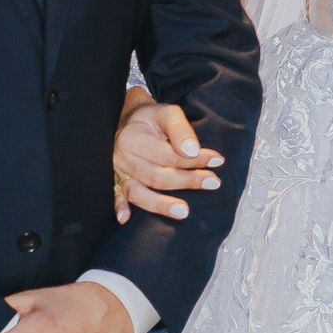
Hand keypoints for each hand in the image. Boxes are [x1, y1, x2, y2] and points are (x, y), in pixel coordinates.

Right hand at [114, 93, 223, 222]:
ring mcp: (118, 171)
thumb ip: (181, 130)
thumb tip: (192, 152)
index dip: (194, 160)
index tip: (217, 160)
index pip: (168, 155)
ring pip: (139, 192)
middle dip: (187, 181)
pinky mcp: (115, 180)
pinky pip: (117, 196)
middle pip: (156, 176)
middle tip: (213, 183)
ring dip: (161, 204)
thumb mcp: (168, 113)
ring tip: (184, 212)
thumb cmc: (152, 118)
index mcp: (134, 138)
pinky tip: (125, 219)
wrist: (129, 119)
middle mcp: (123, 156)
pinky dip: (119, 207)